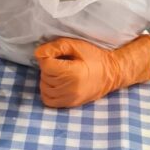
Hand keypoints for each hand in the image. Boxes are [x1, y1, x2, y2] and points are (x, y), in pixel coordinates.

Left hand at [34, 35, 149, 107]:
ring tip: (59, 72)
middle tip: (60, 62)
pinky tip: (56, 83)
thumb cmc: (94, 57)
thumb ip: (56, 47)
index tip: (56, 54)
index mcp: (73, 73)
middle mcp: (70, 89)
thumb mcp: (76, 45)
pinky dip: (47, 91)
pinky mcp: (70, 104)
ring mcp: (70, 99)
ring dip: (47, 79)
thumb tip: (38, 53)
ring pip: (44, 88)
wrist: (111, 74)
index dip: (47, 56)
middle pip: (44, 76)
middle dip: (48, 67)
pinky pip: (48, 100)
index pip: (46, 65)